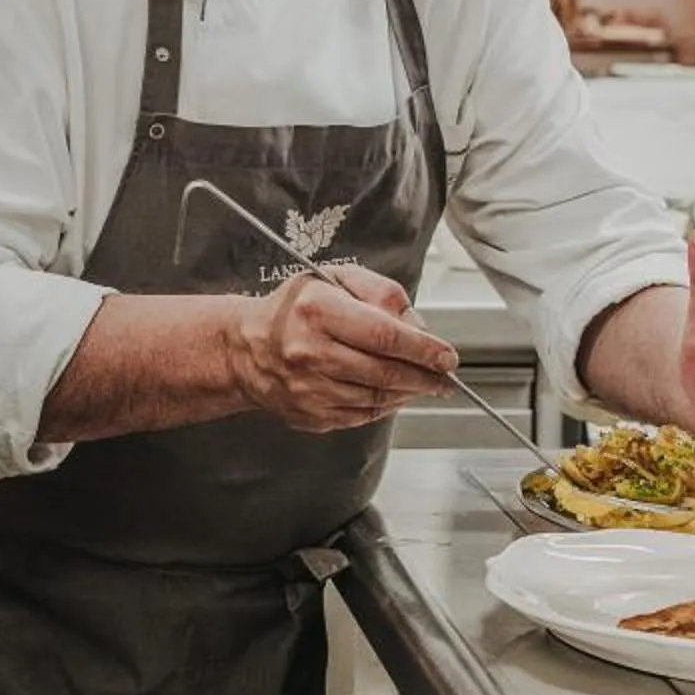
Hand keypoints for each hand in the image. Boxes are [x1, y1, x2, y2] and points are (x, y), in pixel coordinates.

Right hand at [228, 266, 460, 433]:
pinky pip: (363, 416)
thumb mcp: (335, 278)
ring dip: (409, 392)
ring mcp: (309, 388)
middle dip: (425, 376)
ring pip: (379, 398)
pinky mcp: (311, 414)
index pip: (385, 336)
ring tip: (420, 381)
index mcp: (317, 310)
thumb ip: (382, 293)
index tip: (446, 356)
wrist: (247, 348)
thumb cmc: (295, 310)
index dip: (424, 350)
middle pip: (386, 372)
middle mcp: (310, 351)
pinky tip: (391, 393)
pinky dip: (385, 406)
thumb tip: (419, 328)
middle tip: (443, 375)